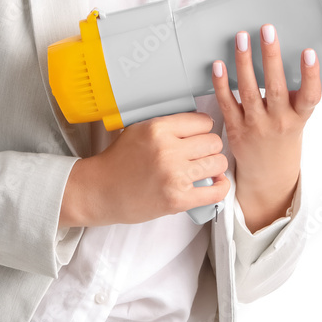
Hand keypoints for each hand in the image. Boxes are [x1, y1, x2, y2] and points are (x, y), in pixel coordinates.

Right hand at [60, 113, 231, 226]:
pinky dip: (220, 187)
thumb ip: (166, 125)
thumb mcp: (138, 130)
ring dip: (214, 166)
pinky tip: (214, 184)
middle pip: (214, 141)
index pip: (203, 121)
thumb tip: (198, 124)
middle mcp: (168, 150)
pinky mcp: (178, 199)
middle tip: (199, 155)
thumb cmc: (118, 161)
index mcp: (158, 128)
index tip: (197, 137)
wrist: (101, 191)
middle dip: (209, 148)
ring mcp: (174, 176)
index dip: (202, 129)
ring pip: (219, 163)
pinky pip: (217, 191)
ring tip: (204, 170)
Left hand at [211, 23, 321, 231]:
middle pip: (276, 87)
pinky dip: (221, 83)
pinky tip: (219, 65)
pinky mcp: (235, 129)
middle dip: (271, 56)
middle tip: (267, 30)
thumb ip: (294, 95)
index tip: (309, 52)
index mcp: (299, 119)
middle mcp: (279, 122)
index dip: (311, 75)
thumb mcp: (297, 119)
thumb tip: (287, 57)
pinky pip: (227, 102)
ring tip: (242, 38)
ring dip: (244, 62)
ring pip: (249, 91)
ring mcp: (256, 126)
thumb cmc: (284, 137)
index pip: (310, 97)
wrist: (269, 175)